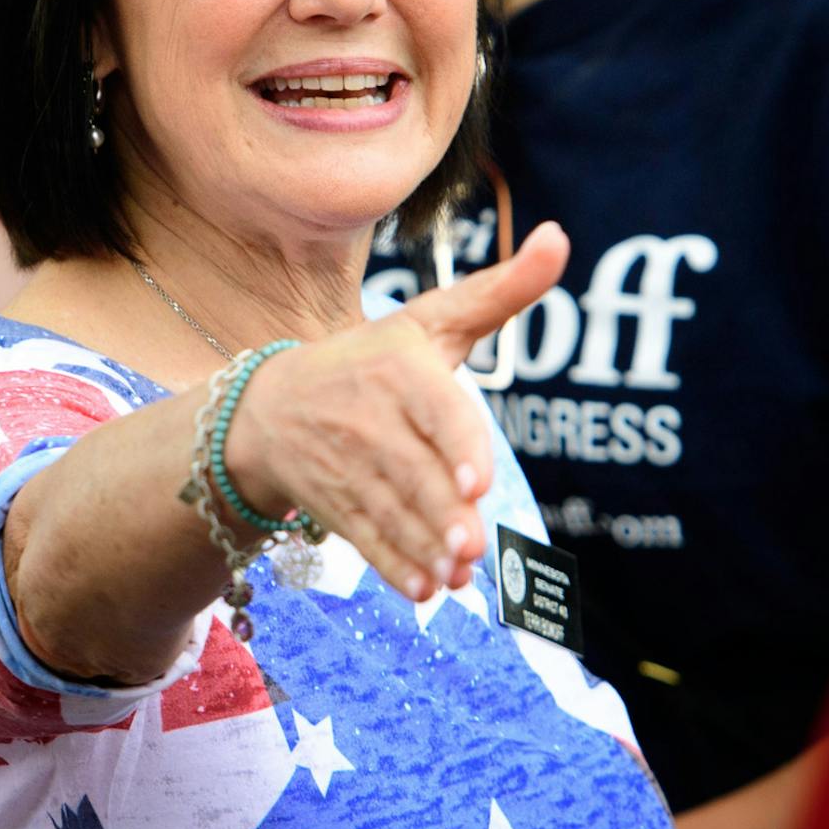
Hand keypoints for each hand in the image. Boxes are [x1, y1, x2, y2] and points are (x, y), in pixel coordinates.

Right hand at [223, 223, 569, 601]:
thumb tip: (558, 238)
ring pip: (389, 510)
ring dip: (422, 547)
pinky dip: (393, 566)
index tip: (477, 481)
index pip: (433, 408)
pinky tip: (423, 590)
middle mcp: (366, 416)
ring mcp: (344, 464)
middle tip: (472, 545)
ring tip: (458, 574)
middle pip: (411, 470)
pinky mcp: (332, 503)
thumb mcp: (431, 318)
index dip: (455, 445)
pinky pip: (364, 538)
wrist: (270, 405)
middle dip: (440, 511)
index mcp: (397, 366)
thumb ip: (501, 289)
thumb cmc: (373, 357)